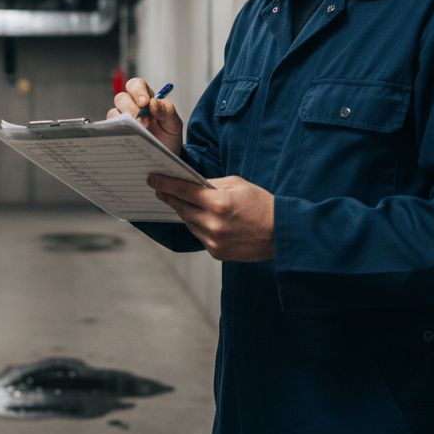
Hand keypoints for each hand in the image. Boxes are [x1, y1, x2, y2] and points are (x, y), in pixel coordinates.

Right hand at [107, 77, 183, 154]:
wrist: (166, 154)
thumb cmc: (169, 135)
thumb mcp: (174, 122)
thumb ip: (166, 110)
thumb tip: (153, 103)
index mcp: (146, 98)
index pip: (136, 85)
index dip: (138, 91)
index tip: (144, 102)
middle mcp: (132, 106)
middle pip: (122, 98)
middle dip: (132, 108)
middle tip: (145, 122)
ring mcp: (123, 119)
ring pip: (113, 111)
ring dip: (126, 120)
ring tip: (140, 131)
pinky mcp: (117, 131)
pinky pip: (110, 127)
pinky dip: (118, 130)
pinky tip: (129, 136)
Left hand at [147, 174, 274, 261]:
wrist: (281, 233)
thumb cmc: (262, 204)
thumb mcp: (237, 184)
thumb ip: (212, 184)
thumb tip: (191, 184)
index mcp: (218, 203)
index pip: (183, 191)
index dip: (165, 184)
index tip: (152, 180)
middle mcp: (213, 224)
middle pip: (181, 208)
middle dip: (170, 197)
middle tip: (160, 190)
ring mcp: (213, 241)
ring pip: (188, 222)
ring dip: (184, 212)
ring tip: (179, 202)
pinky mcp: (216, 253)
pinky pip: (198, 235)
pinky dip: (197, 225)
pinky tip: (200, 218)